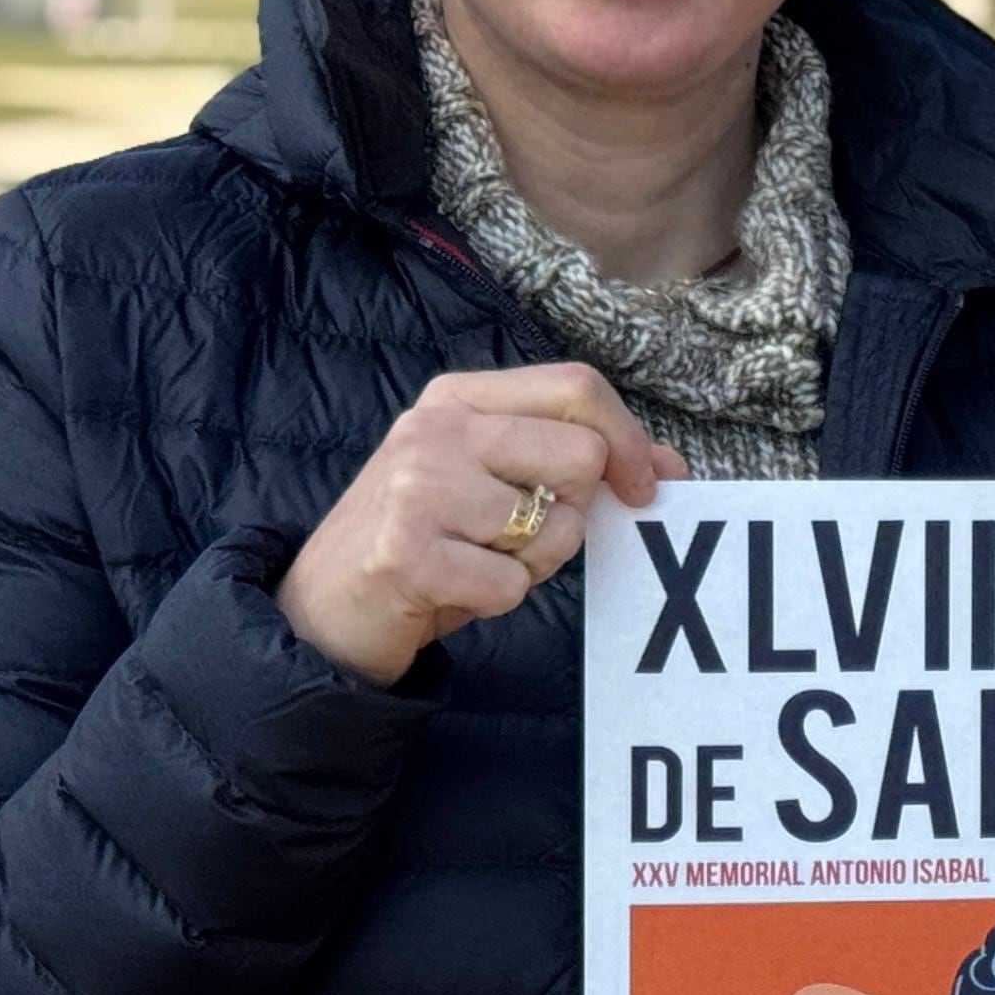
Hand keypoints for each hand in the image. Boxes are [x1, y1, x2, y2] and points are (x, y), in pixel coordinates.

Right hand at [276, 363, 682, 683]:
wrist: (322, 609)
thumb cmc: (426, 543)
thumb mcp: (493, 484)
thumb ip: (575, 464)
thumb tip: (672, 467)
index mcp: (458, 399)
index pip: (576, 385)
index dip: (629, 439)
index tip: (643, 488)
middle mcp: (435, 430)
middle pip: (582, 457)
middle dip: (574, 513)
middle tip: (517, 538)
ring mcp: (417, 488)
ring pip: (555, 527)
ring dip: (533, 565)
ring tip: (476, 562)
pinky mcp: (407, 553)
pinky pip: (513, 584)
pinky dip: (497, 599)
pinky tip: (453, 591)